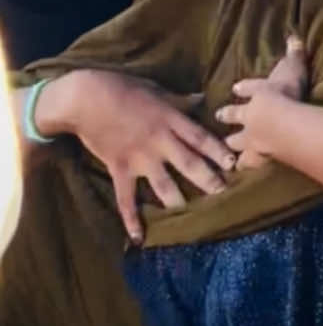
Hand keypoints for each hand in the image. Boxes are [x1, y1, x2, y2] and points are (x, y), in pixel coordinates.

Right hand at [41, 70, 232, 243]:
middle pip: (190, 163)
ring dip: (179, 202)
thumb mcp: (156, 90)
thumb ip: (179, 101)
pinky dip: (131, 219)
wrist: (86, 98)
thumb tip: (201, 99)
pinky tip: (138, 237)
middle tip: (226, 195)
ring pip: (164, 184)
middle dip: (209, 180)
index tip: (234, 164)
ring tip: (195, 218)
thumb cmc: (123, 88)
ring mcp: (139, 157)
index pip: (201, 138)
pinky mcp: (119, 168)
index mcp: (170, 119)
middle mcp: (160, 141)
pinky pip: (126, 198)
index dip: (218, 151)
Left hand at [217, 37, 307, 171]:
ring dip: (234, 147)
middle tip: (219, 118)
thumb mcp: (293, 68)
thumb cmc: (288, 94)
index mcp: (258, 94)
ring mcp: (253, 140)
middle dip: (228, 118)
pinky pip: (250, 165)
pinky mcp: (259, 159)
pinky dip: (246, 168)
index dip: (243, 89)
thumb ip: (294, 53)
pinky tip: (242, 172)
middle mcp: (251, 117)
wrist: (282, 127)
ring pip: (238, 144)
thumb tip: (294, 34)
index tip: (235, 88)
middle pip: (235, 117)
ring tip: (229, 155)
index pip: (248, 89)